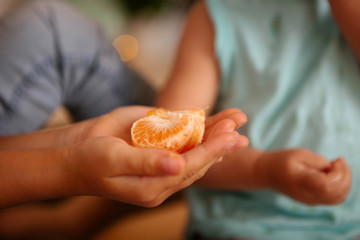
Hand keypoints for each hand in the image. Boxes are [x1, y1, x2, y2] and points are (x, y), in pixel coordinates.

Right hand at [65, 107, 247, 206]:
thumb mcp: (113, 160)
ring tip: (237, 120)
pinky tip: (215, 120)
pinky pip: (183, 139)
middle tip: (240, 128)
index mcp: (154, 187)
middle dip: (220, 143)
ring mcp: (162, 162)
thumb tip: (177, 166)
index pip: (190, 168)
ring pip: (194, 149)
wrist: (75, 155)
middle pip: (198, 160)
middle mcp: (163, 176)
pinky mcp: (157, 148)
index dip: (211, 151)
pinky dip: (200, 128)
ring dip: (215, 135)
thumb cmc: (90, 159)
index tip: (232, 137)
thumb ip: (146, 163)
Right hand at [257, 149, 351, 204]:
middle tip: (338, 161)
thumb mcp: (299, 154)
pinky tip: (334, 174)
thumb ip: (319, 162)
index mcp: (301, 182)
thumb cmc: (281, 160)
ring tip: (336, 167)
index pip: (327, 186)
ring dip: (345, 182)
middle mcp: (307, 196)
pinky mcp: (314, 201)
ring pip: (339, 198)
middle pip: (337, 193)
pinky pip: (335, 198)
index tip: (335, 161)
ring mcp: (311, 201)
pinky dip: (341, 187)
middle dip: (345, 176)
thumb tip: (336, 169)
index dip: (338, 174)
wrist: (267, 173)